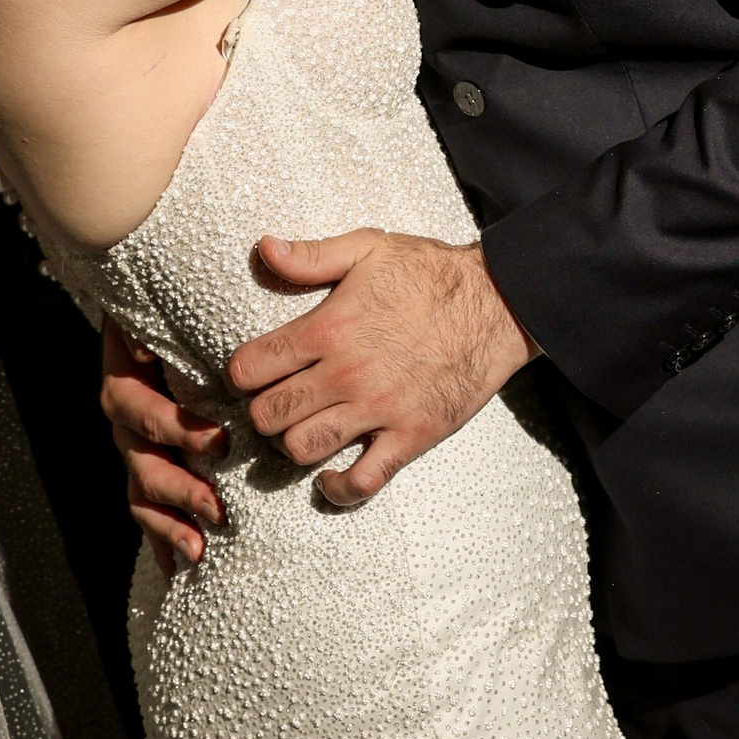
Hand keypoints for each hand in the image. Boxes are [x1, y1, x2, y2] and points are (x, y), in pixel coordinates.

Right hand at [102, 319, 223, 571]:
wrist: (172, 310)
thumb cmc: (185, 304)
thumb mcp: (178, 302)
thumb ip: (176, 314)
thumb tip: (176, 327)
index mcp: (125, 374)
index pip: (138, 407)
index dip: (173, 428)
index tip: (220, 442)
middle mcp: (125, 415)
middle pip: (140, 460)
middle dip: (180, 490)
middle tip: (220, 509)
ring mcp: (136, 446)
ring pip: (141, 494)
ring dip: (170, 525)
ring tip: (200, 551)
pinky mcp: (152, 469)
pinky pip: (149, 512)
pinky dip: (164, 542)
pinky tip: (180, 572)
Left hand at [226, 226, 532, 505]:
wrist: (498, 303)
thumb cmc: (431, 274)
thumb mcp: (368, 249)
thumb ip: (311, 255)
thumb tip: (265, 249)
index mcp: (328, 328)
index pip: (251, 367)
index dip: (240, 374)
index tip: (248, 375)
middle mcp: (346, 374)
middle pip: (270, 415)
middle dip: (260, 413)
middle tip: (271, 405)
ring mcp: (378, 410)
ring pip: (303, 448)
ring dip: (291, 445)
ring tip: (298, 431)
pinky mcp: (410, 436)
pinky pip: (362, 482)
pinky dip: (338, 489)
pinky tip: (329, 477)